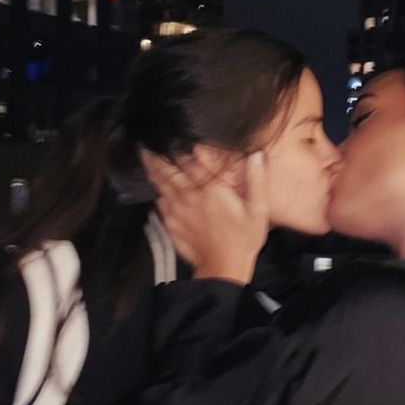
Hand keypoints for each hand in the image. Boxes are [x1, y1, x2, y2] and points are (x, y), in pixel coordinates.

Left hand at [140, 147, 268, 284]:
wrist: (223, 269)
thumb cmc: (243, 239)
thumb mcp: (258, 210)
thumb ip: (257, 180)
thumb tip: (256, 155)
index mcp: (209, 189)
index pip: (188, 160)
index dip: (179, 146)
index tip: (172, 136)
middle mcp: (189, 196)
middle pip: (167, 170)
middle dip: (156, 155)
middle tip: (146, 143)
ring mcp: (177, 211)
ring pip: (159, 185)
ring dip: (152, 170)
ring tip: (145, 158)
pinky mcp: (171, 224)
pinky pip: (159, 203)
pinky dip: (156, 192)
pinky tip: (156, 188)